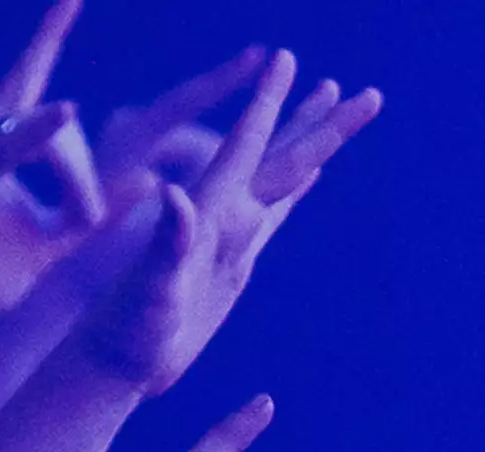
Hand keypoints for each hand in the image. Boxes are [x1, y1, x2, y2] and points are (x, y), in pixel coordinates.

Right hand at [0, 0, 103, 347]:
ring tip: (78, 224)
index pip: (32, 76)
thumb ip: (98, 210)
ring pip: (48, 138)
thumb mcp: (58, 240)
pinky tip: (65, 113)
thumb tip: (151, 179)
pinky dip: (40, 134)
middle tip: (87, 222)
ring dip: (76, 185)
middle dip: (86, 176)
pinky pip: (10, 149)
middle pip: (60, 123)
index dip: (50, 31)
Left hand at [52, 57, 381, 307]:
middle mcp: (222, 217)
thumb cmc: (127, 328)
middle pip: (282, 159)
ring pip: (282, 178)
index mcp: (205, 213)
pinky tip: (311, 173)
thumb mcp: (149, 286)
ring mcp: (230, 237)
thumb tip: (173, 193)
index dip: (265, 104)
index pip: (243, 148)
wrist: (119, 358)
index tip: (287, 59)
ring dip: (312, 142)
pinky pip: (273, 215)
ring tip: (337, 104)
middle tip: (364, 93)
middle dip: (321, 125)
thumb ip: (166, 240)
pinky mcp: (234, 261)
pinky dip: (295, 190)